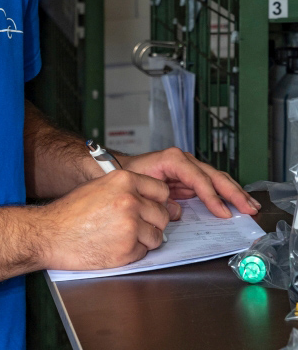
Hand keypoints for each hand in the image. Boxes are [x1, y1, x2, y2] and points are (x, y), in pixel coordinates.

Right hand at [38, 169, 172, 270]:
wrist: (51, 233)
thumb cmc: (71, 211)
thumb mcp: (99, 186)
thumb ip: (125, 189)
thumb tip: (147, 197)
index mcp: (123, 180)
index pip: (161, 190)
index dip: (157, 201)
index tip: (152, 207)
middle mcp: (130, 200)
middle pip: (162, 214)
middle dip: (152, 222)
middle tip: (137, 225)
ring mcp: (130, 226)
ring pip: (156, 236)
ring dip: (144, 239)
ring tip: (122, 236)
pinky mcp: (126, 250)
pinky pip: (143, 252)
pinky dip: (133, 252)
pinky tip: (114, 246)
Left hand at [117, 147, 260, 218]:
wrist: (121, 170)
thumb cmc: (130, 175)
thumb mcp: (143, 185)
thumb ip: (160, 198)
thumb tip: (178, 212)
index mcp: (173, 159)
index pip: (199, 178)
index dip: (212, 196)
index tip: (224, 213)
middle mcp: (185, 160)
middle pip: (214, 176)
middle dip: (233, 193)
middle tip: (248, 208)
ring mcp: (190, 168)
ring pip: (218, 179)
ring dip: (236, 192)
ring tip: (251, 205)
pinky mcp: (191, 177)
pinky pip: (213, 184)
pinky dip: (227, 194)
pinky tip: (238, 202)